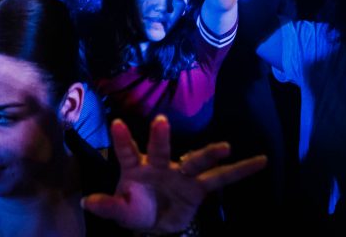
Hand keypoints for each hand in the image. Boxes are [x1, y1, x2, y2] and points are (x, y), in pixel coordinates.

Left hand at [82, 117, 266, 233]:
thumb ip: (107, 206)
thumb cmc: (136, 209)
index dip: (122, 139)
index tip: (116, 123)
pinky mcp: (199, 187)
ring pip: (195, 161)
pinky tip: (260, 160)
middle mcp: (159, 164)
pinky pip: (222, 179)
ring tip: (224, 147)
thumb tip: (85, 202)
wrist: (157, 223)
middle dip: (161, 138)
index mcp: (136, 168)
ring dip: (208, 153)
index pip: (127, 151)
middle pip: (160, 150)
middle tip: (161, 121)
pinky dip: (241, 170)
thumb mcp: (121, 212)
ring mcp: (181, 173)